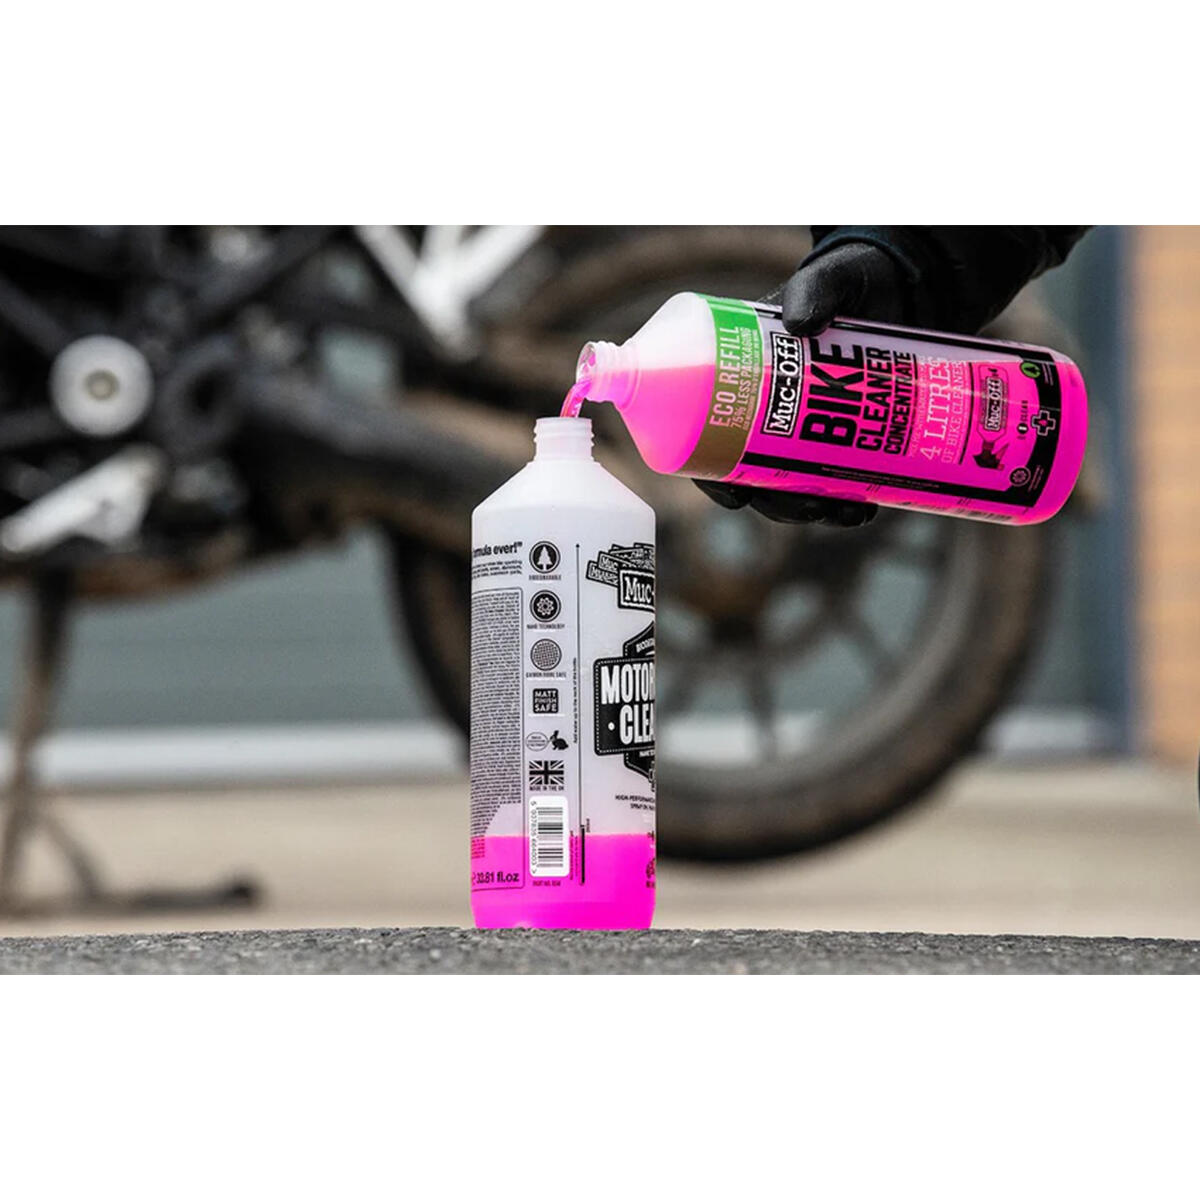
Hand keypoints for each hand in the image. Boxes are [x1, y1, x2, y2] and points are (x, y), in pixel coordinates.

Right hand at [696, 242, 908, 526]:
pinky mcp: (849, 431)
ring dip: (815, 508)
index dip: (714, 475)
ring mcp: (811, 424)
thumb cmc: (853, 276)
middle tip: (807, 507)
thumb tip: (799, 323)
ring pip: (797, 484)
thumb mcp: (832, 277)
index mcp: (744, 376)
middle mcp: (770, 408)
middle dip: (778, 503)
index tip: (736, 495)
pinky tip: (866, 506)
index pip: (709, 437)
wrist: (908, 283)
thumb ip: (816, 289)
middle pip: (756, 474)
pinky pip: (838, 477)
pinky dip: (848, 497)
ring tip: (848, 513)